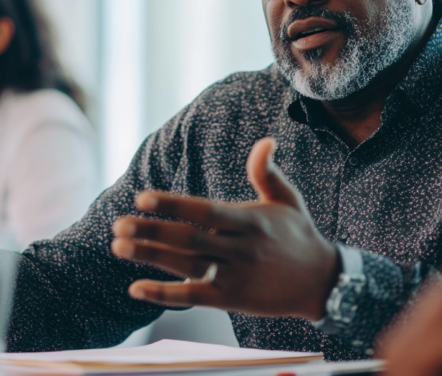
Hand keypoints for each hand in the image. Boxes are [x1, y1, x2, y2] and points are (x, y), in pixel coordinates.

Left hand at [111, 137, 338, 319]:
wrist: (323, 283)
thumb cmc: (300, 235)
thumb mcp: (288, 199)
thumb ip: (268, 172)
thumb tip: (265, 141)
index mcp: (251, 220)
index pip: (205, 211)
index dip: (173, 205)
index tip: (142, 198)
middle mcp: (241, 249)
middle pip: (188, 240)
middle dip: (151, 231)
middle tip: (118, 224)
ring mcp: (236, 277)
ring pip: (186, 267)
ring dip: (150, 257)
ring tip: (118, 246)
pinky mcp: (232, 300)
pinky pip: (193, 298)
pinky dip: (163, 294)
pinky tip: (135, 288)